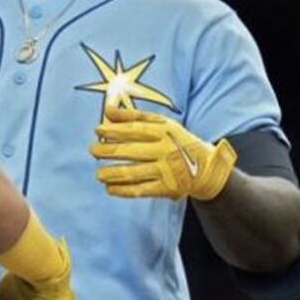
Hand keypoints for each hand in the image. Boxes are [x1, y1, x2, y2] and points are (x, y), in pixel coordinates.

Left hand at [90, 105, 236, 200]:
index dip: (114, 130)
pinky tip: (110, 188)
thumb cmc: (176, 141)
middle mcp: (166, 150)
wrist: (207, 168)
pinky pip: (141, 190)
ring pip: (133, 172)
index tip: (97, 130)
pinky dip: (123, 190)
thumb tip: (107, 109)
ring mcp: (167, 170)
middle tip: (93, 151)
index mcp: (164, 132)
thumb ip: (133, 116)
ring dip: (112, 173)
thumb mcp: (161, 124)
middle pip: (131, 151)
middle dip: (108, 151)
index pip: (135, 130)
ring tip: (99, 174)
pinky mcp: (167, 188)